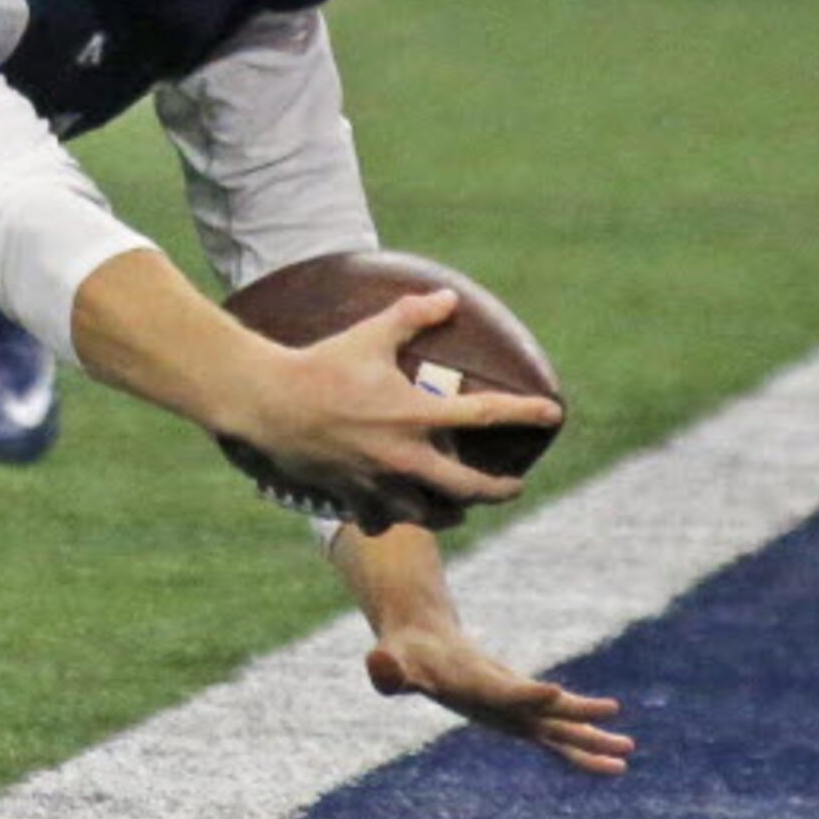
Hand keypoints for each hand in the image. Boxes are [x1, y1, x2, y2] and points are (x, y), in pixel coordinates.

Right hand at [234, 290, 563, 531]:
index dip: (524, 412)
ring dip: (451, 511)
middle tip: (513, 486)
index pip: (484, 415)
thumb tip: (448, 298)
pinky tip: (398, 515)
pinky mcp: (350, 495)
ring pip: (430, 514)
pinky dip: (394, 519)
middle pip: (469, 487)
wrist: (265, 401)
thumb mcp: (369, 335)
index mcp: (415, 413)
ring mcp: (377, 480)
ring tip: (458, 507)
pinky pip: (382, 520)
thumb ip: (412, 315)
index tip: (553, 414)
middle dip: (499, 490)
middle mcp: (404, 455)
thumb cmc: (319, 364)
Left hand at [366, 626, 631, 774]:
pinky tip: (610, 760)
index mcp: (476, 684)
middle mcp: (503, 695)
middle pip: (545, 710)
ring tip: (628, 750)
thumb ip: (387, 668)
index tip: (554, 692)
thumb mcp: (391, 662)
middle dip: (577, 718)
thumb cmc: (406, 655)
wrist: (424, 638)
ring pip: (558, 723)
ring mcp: (514, 705)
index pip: (504, 691)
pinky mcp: (518, 712)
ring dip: (590, 737)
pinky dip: (579, 745)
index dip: (525, 694)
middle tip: (614, 721)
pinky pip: (553, 734)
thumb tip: (377, 666)